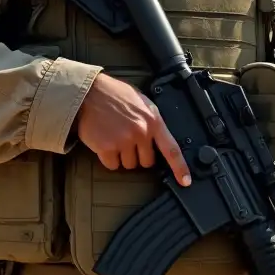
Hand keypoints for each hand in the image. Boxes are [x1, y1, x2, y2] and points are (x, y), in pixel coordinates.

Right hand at [76, 72, 190, 183]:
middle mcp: (141, 133)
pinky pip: (112, 165)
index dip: (180, 168)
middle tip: (128, 140)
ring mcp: (123, 141)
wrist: (88, 93)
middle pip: (147, 162)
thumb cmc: (114, 95)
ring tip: (115, 137)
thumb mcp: (142, 102)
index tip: (185, 181)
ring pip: (129, 165)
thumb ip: (151, 120)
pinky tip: (105, 142)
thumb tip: (157, 138)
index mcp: (153, 121)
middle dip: (139, 155)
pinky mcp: (106, 148)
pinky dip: (108, 158)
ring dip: (123, 156)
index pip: (172, 149)